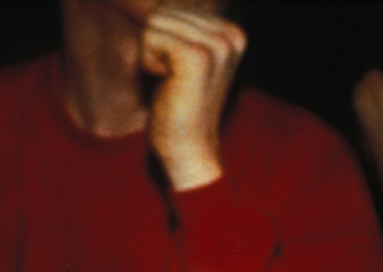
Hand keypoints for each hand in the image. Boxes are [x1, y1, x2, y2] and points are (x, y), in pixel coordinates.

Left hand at [141, 1, 245, 191]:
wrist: (190, 146)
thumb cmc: (181, 102)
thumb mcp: (184, 53)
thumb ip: (179, 23)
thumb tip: (157, 2)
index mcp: (233, 31)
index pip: (172, 5)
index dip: (164, 38)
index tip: (182, 70)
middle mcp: (231, 34)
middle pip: (163, 10)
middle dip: (156, 43)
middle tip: (175, 77)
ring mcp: (217, 45)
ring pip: (153, 22)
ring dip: (152, 53)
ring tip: (173, 80)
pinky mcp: (197, 56)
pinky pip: (149, 37)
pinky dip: (148, 62)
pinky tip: (168, 83)